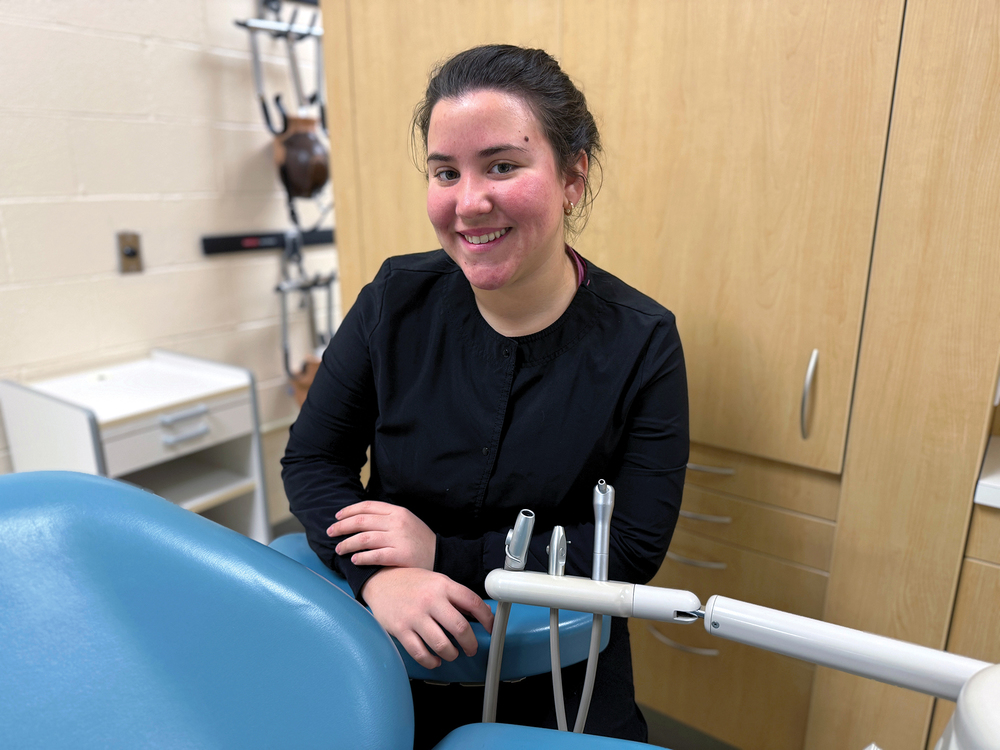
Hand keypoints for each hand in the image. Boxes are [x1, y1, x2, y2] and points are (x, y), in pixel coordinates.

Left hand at [328, 500, 436, 568]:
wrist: (441, 555)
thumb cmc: (419, 539)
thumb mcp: (406, 520)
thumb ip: (386, 518)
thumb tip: (359, 518)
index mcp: (397, 511)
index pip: (367, 506)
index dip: (349, 511)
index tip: (337, 517)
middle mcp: (397, 523)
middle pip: (361, 521)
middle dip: (342, 527)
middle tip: (330, 533)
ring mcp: (399, 539)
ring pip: (364, 539)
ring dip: (347, 544)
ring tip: (339, 549)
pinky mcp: (401, 556)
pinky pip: (375, 555)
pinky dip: (362, 557)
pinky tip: (355, 560)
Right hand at [361, 568, 493, 668]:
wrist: (379, 581)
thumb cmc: (411, 582)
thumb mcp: (437, 581)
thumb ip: (456, 596)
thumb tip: (481, 613)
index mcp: (442, 585)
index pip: (473, 602)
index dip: (487, 618)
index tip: (490, 628)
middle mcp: (430, 600)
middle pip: (460, 627)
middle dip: (470, 643)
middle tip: (470, 648)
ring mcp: (414, 616)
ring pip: (442, 645)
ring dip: (451, 654)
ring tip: (451, 653)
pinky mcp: (400, 630)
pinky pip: (421, 653)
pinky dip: (432, 661)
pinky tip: (435, 659)